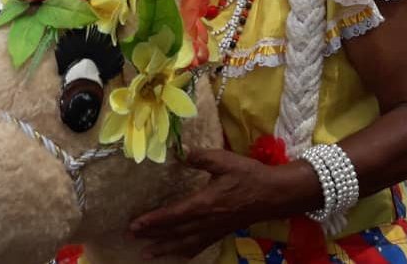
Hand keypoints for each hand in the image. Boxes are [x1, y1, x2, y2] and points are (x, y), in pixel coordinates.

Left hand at [129, 149, 285, 258]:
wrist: (274, 194)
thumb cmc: (248, 175)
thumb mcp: (224, 160)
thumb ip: (201, 157)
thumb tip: (181, 152)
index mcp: (205, 203)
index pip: (173, 215)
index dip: (153, 221)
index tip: (135, 224)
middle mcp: (207, 221)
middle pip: (174, 232)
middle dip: (152, 235)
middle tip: (132, 237)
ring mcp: (214, 230)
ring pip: (185, 244)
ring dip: (164, 249)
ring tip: (147, 254)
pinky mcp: (221, 233)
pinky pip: (199, 247)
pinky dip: (185, 253)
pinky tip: (177, 256)